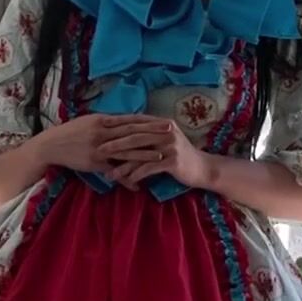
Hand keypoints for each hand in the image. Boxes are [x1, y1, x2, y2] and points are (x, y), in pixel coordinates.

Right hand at [34, 114, 156, 174]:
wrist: (52, 145)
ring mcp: (100, 148)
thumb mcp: (90, 122)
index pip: (131, 119)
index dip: (150, 120)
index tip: (165, 119)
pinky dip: (126, 178)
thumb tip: (125, 121)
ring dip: (145, 154)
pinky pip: (114, 172)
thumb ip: (108, 122)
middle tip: (172, 132)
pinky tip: (138, 185)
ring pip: (126, 151)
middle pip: (133, 132)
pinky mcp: (95, 163)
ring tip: (161, 157)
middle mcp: (104, 132)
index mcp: (104, 120)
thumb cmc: (71, 132)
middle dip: (153, 132)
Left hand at [99, 116, 213, 190]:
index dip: (118, 122)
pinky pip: (150, 167)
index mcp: (162, 123)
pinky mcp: (173, 161)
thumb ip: (149, 134)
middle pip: (135, 136)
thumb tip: (125, 132)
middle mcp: (166, 131)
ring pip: (140, 153)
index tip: (101, 126)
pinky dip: (137, 174)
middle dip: (115, 144)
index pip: (136, 120)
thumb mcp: (165, 140)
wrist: (202, 168)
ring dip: (122, 164)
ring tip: (109, 173)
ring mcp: (170, 145)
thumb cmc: (180, 156)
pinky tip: (126, 180)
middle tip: (99, 151)